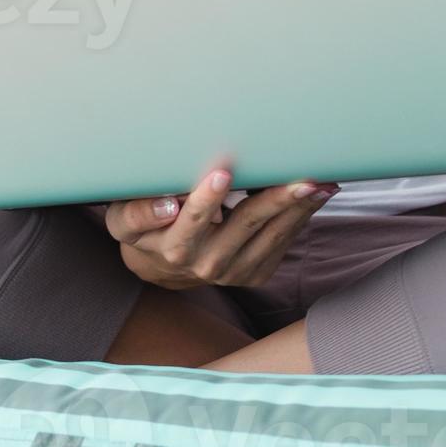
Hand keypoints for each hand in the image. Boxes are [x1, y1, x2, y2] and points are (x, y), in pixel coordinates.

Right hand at [102, 160, 337, 290]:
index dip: (207, 198)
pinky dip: (299, 217)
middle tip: (299, 178)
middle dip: (274, 200)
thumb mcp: (124, 220)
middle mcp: (207, 264)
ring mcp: (235, 272)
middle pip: (245, 225)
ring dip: (297, 208)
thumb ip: (138, 213)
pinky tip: (316, 197)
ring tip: (321, 183)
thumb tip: (169, 204)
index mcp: (175, 248)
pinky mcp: (255, 273)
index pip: (192, 220)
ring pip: (271, 235)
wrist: (161, 265)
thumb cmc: (144, 228)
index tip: (221, 173)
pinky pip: (282, 242)